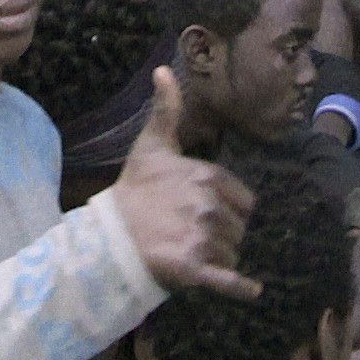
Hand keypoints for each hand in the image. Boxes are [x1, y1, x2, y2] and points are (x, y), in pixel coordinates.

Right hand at [107, 70, 260, 297]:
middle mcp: (211, 206)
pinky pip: (229, 279)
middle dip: (223, 233)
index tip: (203, 211)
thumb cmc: (133, 190)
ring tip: (191, 251)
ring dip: (220, 256)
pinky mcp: (196, 268)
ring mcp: (204, 238)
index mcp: (210, 177)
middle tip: (193, 233)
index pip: (244, 201)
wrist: (107, 235)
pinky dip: (242, 287)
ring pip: (233, 252)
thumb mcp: (151, 145)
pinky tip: (252, 290)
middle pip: (239, 228)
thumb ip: (166, 109)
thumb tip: (164, 69)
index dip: (228, 208)